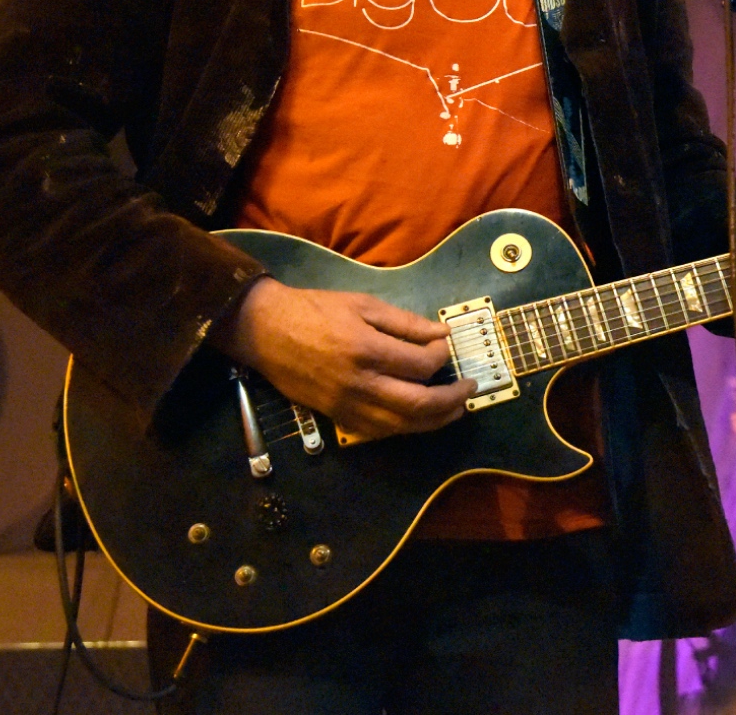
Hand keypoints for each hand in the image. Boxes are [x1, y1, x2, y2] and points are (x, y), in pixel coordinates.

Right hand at [210, 277, 475, 440]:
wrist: (265, 331)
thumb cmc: (316, 310)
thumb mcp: (363, 304)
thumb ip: (405, 322)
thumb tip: (442, 335)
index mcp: (367, 350)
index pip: (420, 365)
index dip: (442, 357)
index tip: (447, 347)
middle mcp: (359, 384)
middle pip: (418, 405)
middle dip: (451, 400)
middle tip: (470, 389)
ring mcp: (346, 406)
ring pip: (401, 426)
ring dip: (434, 421)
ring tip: (455, 409)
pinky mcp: (336, 417)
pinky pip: (378, 431)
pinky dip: (405, 428)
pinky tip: (419, 418)